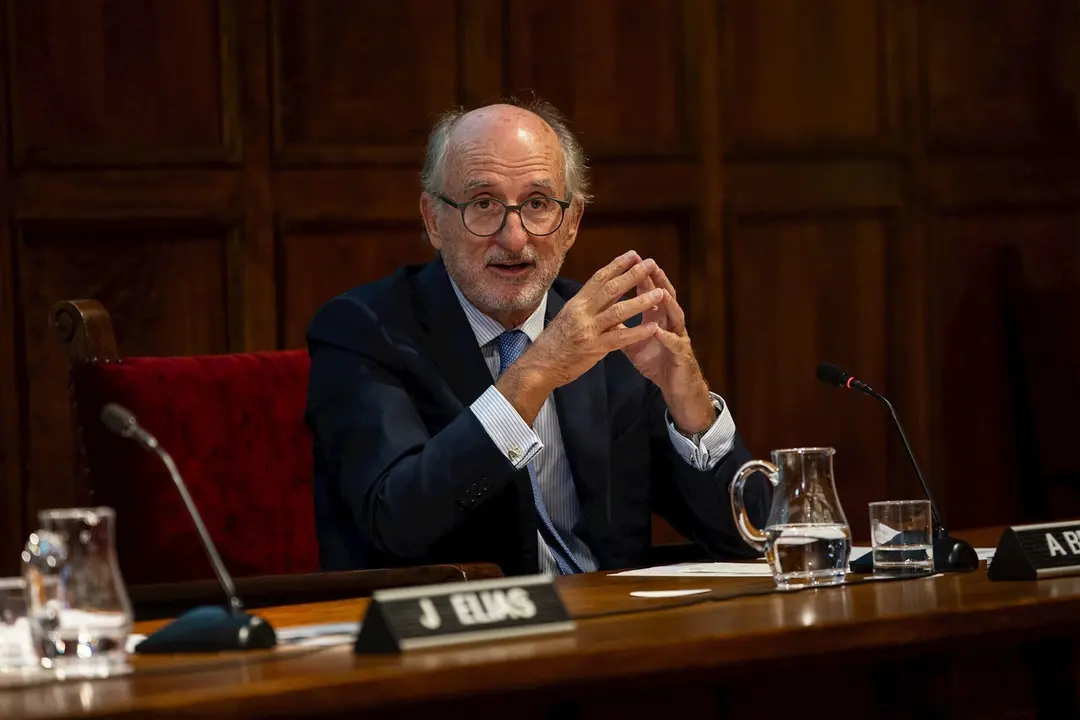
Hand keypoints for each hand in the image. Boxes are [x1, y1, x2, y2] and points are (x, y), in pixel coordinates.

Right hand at [496, 251, 662, 423]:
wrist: (540, 366)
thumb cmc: (555, 343)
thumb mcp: (568, 318)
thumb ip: (587, 309)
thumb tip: (604, 298)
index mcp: (576, 303)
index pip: (599, 278)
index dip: (617, 265)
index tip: (633, 254)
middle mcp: (582, 312)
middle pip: (611, 289)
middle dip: (633, 275)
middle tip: (650, 264)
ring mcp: (588, 329)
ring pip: (618, 311)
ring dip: (641, 301)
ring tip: (660, 294)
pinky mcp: (594, 347)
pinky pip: (620, 338)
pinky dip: (638, 332)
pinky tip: (653, 327)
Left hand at [621, 262, 715, 433]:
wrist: (675, 386)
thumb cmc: (656, 362)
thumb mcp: (634, 344)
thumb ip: (622, 329)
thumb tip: (603, 316)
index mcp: (658, 318)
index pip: (649, 293)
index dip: (640, 278)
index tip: (630, 262)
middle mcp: (670, 323)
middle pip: (665, 297)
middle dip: (657, 281)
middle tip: (649, 265)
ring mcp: (678, 337)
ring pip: (675, 315)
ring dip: (667, 304)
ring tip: (660, 291)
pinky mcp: (682, 354)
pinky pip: (674, 344)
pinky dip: (666, 336)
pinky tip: (658, 330)